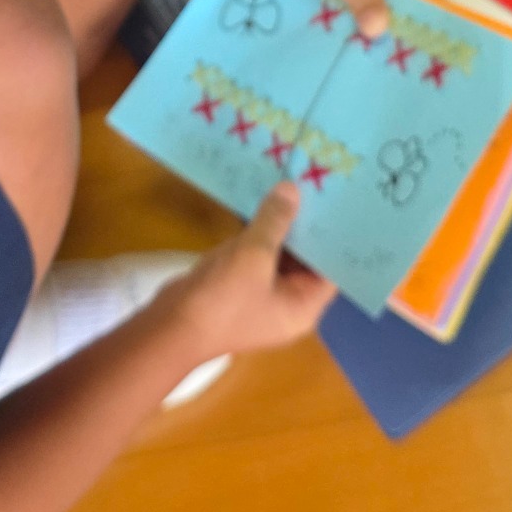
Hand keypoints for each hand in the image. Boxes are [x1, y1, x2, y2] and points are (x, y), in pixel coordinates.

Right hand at [168, 184, 336, 358]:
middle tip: (320, 185)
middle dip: (309, 226)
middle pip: (307, 260)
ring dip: (283, 225)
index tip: (341, 204)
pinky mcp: (239, 285)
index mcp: (304, 307)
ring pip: (280, 254)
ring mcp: (262, 294)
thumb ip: (275, 221)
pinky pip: (257, 255)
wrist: (169, 328)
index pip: (332, 270)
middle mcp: (288, 302)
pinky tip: (262, 201)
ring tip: (295, 184)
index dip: (337, 238)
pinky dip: (260, 233)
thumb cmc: (223, 300)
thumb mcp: (253, 256)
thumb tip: (292, 189)